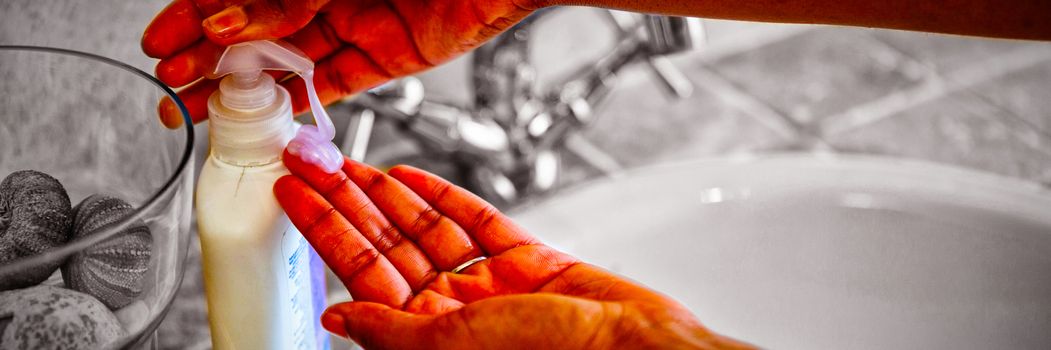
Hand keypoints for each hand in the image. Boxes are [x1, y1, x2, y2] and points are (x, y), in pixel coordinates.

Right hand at [142, 0, 537, 127]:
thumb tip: (228, 24)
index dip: (195, 16)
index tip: (161, 41)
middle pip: (256, 30)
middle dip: (208, 57)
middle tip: (170, 85)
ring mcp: (356, 22)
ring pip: (288, 60)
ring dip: (245, 85)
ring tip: (202, 107)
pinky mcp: (388, 56)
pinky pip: (335, 82)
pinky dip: (301, 100)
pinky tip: (268, 115)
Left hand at [273, 152, 751, 348]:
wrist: (631, 345)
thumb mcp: (451, 342)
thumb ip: (390, 328)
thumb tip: (337, 318)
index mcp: (430, 335)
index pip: (362, 275)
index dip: (325, 231)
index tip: (295, 196)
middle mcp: (455, 311)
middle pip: (388, 246)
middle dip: (348, 204)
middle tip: (313, 164)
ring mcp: (490, 284)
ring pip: (426, 230)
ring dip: (389, 195)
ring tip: (351, 162)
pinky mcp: (527, 261)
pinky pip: (476, 224)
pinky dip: (445, 197)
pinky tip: (413, 177)